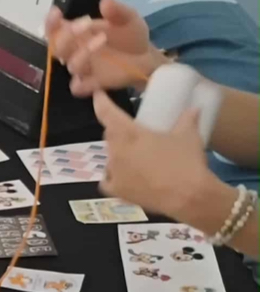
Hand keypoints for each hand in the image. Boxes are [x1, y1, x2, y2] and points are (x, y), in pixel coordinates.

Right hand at [46, 0, 158, 96]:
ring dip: (82, 53)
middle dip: (67, 36)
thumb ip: (116, 10)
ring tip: (102, 38)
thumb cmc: (131, 36)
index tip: (56, 12)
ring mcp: (82, 69)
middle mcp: (75, 51)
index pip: (55, 29)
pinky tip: (96, 77)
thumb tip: (103, 0)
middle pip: (57, 47)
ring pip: (70, 65)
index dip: (51, 22)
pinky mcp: (90, 85)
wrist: (147, 58)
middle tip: (86, 24)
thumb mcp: (128, 18)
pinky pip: (77, 87)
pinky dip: (82, 83)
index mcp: (76, 33)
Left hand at [94, 91, 217, 219]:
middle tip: (135, 133)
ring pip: (109, 157)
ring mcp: (114, 173)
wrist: (188, 196)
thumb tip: (194, 108)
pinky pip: (108, 180)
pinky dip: (113, 177)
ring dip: (119, 154)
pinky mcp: (116, 192)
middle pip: (110, 136)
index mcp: (129, 134)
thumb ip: (188, 119)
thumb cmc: (186, 161)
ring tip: (137, 157)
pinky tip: (125, 177)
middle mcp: (116, 152)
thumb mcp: (189, 135)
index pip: (107, 113)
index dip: (100, 102)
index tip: (97, 94)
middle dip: (119, 131)